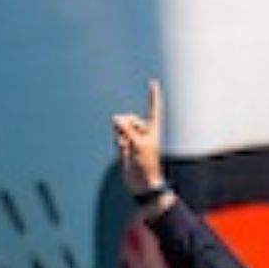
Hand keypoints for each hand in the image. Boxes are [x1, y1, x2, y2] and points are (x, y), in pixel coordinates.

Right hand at [111, 80, 168, 199]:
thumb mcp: (138, 143)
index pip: (153, 109)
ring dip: (121, 136)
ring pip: (121, 128)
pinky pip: (118, 138)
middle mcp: (145, 132)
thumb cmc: (147, 164)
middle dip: (126, 125)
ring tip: (128, 148)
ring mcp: (135, 139)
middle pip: (130, 118)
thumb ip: (126, 128)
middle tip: (128, 137)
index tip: (153, 83)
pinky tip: (124, 152)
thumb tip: (115, 118)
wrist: (142, 183)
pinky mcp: (126, 146)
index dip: (152, 96)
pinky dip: (119, 144)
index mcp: (154, 129)